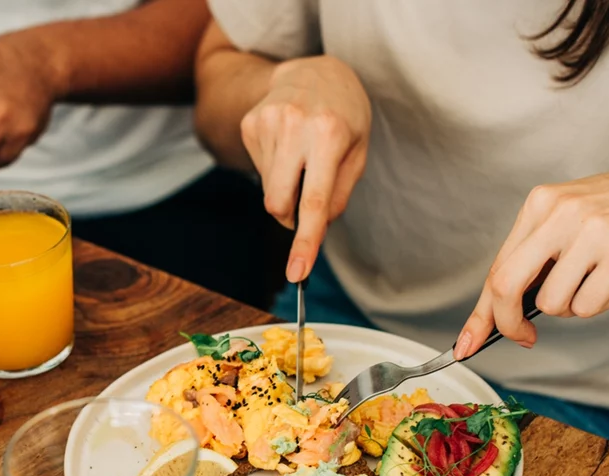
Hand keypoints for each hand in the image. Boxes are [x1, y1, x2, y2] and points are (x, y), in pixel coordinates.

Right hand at [240, 55, 370, 281]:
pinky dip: (275, 169)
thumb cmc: (344, 114)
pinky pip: (260, 170)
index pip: (314, 201)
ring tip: (301, 157)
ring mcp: (266, 124)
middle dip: (290, 216)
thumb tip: (316, 228)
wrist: (313, 70)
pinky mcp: (249, 125)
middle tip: (306, 201)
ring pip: (269, 189)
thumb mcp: (358, 150)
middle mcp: (295, 127)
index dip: (305, 242)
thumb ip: (340, 193)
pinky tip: (286, 145)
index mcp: (329, 135)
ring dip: (285, 187)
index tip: (296, 273)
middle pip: (277, 203)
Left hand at [456, 172, 608, 358]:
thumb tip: (503, 306)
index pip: (496, 268)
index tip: (467, 342)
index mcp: (539, 205)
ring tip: (591, 280)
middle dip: (508, 322)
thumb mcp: (566, 217)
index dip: (481, 313)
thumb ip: (535, 252)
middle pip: (506, 285)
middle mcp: (560, 215)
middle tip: (524, 335)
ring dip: (570, 306)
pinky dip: (597, 304)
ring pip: (553, 303)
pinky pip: (588, 305)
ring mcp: (591, 234)